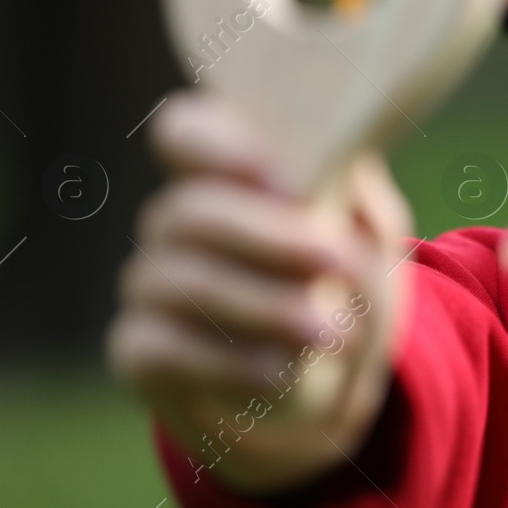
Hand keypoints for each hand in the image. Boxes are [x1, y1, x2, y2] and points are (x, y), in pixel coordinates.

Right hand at [106, 93, 409, 495]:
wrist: (324, 377)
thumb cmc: (341, 281)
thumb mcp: (369, 235)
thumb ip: (359, 200)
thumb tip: (343, 178)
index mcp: (227, 171)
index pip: (185, 130)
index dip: (222, 146)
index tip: (287, 181)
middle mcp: (175, 219)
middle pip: (193, 210)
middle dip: (271, 237)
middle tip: (339, 263)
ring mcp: (150, 282)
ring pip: (184, 281)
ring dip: (263, 306)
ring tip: (329, 330)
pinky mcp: (138, 349)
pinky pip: (165, 349)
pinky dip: (230, 363)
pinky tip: (281, 372)